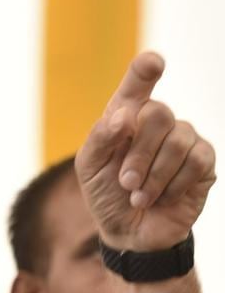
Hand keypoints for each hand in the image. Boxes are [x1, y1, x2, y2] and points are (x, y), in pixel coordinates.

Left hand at [75, 52, 215, 250]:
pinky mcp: (203, 162)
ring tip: (138, 196)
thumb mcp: (89, 166)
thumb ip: (100, 138)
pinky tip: (161, 198)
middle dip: (138, 154)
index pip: (136, 84)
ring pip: (177, 141)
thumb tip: (124, 115)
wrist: (127, 230)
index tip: (153, 62)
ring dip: (153, 175)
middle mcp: (155, 121)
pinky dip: (173, 185)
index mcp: (124, 115)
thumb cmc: (105, 192)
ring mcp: (182, 139)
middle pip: (157, 113)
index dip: (145, 70)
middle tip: (125, 181)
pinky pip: (196, 162)